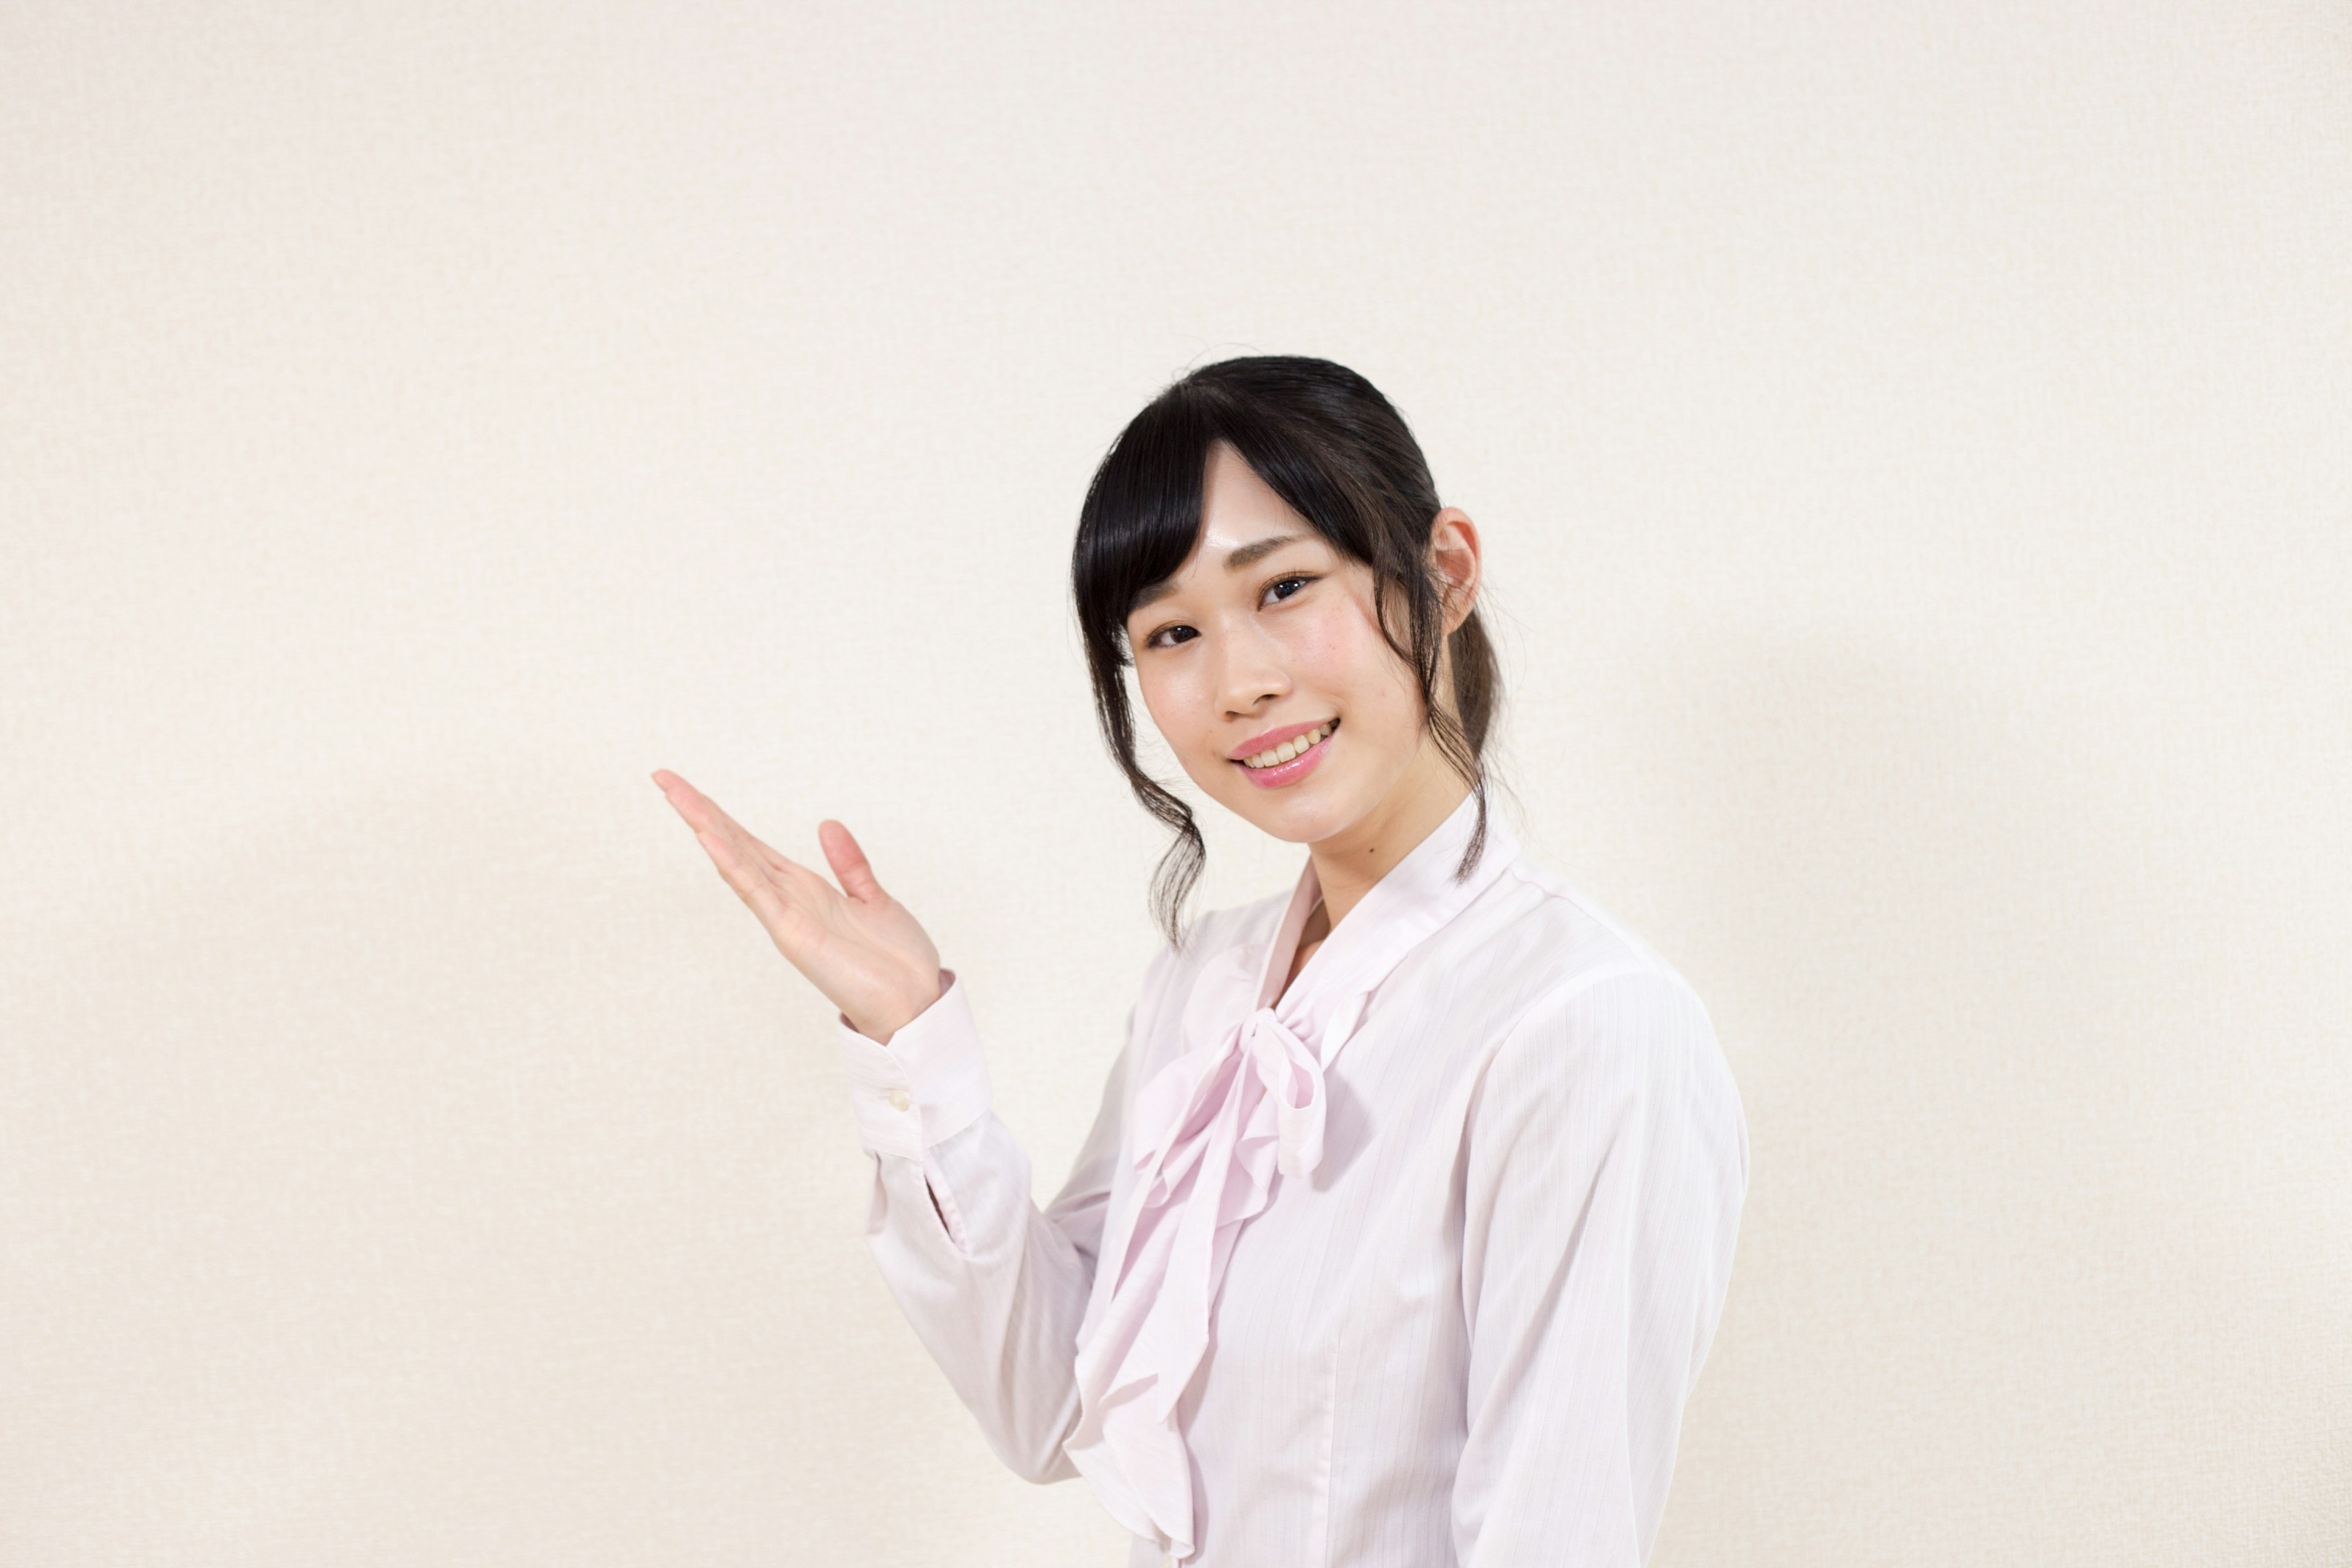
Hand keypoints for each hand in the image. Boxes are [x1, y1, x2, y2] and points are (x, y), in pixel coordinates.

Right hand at [653, 769, 943, 1042]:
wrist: (913, 1003)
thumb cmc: (894, 961)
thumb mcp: (874, 899)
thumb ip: (849, 864)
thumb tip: (827, 824)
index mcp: (804, 889)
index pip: (753, 845)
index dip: (723, 816)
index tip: (691, 789)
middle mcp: (788, 899)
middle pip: (736, 845)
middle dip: (700, 811)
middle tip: (663, 778)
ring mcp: (785, 916)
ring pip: (737, 862)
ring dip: (706, 826)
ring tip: (675, 794)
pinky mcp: (792, 932)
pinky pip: (757, 891)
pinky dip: (733, 863)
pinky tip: (710, 837)